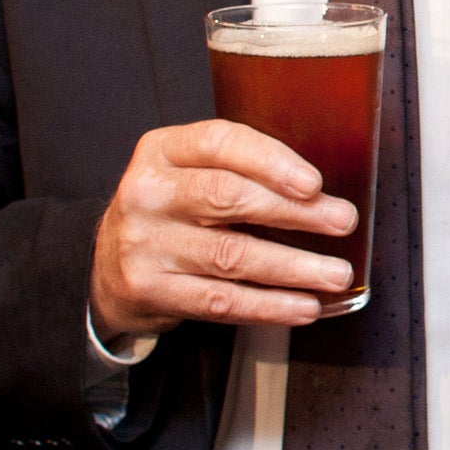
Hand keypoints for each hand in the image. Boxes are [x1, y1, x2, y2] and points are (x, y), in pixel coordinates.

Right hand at [89, 119, 356, 340]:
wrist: (107, 265)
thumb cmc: (173, 210)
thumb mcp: (192, 171)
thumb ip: (244, 170)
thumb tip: (322, 193)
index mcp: (163, 150)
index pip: (220, 143)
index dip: (271, 161)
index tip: (314, 183)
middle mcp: (148, 193)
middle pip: (228, 197)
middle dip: (295, 212)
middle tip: (342, 221)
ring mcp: (144, 244)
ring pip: (230, 255)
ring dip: (293, 267)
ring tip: (335, 274)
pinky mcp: (149, 289)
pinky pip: (220, 300)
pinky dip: (268, 305)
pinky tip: (302, 306)